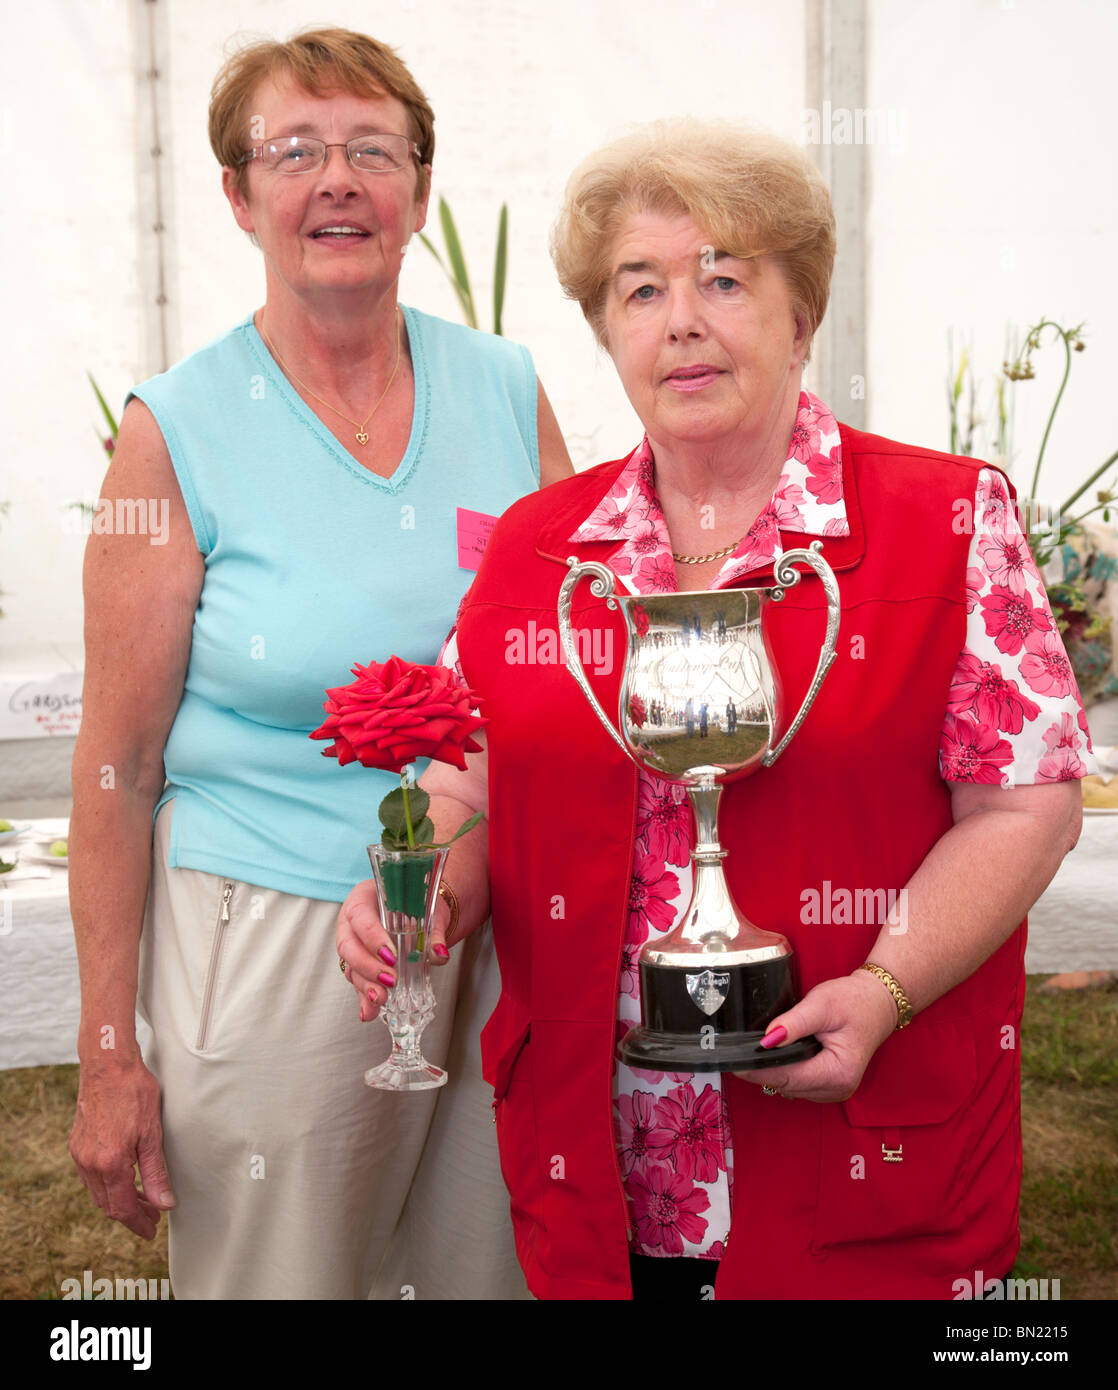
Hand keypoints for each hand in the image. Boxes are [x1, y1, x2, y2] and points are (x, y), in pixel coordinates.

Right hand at [68, 1058, 175, 1239]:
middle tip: (153, 1216)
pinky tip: (125, 1178)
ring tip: (143, 1198)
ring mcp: (80, 1154)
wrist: (107, 1065)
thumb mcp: (152, 1135)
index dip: (138, 1223)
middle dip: (131, 1214)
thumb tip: (164, 1204)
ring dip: (119, 1200)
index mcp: (109, 1164)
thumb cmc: (134, 1093)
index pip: (123, 1208)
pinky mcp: (77, 1144)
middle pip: (108, 1204)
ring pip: (98, 1192)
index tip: (151, 1231)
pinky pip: (91, 1176)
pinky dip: (108, 1184)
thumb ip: (155, 1174)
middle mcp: (89, 1163)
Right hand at [335, 878, 453, 1022]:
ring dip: (365, 986)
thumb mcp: (429, 909)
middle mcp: (351, 921)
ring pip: (350, 966)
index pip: (360, 916)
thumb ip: (435, 930)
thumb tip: (439, 954)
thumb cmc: (417, 902)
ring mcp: (352, 943)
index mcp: (364, 898)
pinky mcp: (358, 964)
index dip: (372, 938)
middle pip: (348, 945)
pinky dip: (364, 998)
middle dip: (367, 966)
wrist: (416, 908)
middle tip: (389, 980)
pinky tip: (368, 1012)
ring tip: (380, 999)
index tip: (390, 956)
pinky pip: (357, 981)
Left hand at [732, 970, 898, 1102]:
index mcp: (838, 1073)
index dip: (758, 1070)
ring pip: (789, 1086)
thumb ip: (793, 1023)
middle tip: (738, 1050)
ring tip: (760, 1048)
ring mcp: (833, 1091)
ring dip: (773, 1070)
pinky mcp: (827, 1086)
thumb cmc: (855, 1001)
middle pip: (786, 1085)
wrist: (877, 1003)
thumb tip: (766, 1040)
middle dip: (763, 1069)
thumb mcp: (821, 1004)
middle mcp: (837, 1089)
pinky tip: (779, 1053)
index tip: (735, 1061)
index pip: (787, 1077)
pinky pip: (797, 1083)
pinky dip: (785, 1070)